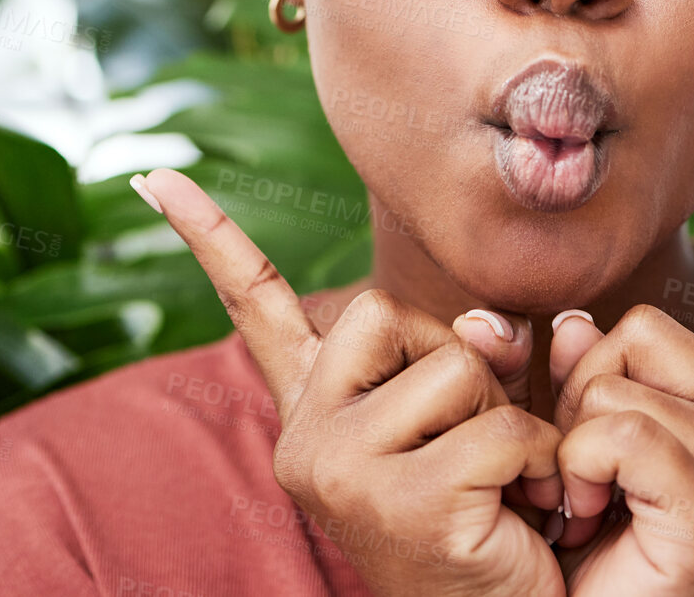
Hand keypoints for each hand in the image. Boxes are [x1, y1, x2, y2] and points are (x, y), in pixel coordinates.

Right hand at [135, 169, 567, 596]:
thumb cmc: (487, 516)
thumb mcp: (470, 415)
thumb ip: (467, 355)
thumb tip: (491, 325)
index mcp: (313, 411)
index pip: (256, 306)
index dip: (210, 237)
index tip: (155, 176)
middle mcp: (306, 438)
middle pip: (386, 312)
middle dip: (453, 359)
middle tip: (474, 439)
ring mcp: (340, 471)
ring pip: (452, 366)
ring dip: (503, 412)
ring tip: (500, 477)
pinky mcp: (397, 503)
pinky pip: (498, 428)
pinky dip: (538, 460)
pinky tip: (528, 506)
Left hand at [545, 162, 693, 595]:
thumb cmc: (589, 539)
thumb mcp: (573, 434)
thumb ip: (575, 372)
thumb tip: (572, 322)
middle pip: (639, 331)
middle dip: (583, 393)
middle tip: (589, 471)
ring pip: (615, 382)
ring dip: (573, 442)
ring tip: (592, 503)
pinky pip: (616, 434)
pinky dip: (578, 473)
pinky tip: (593, 519)